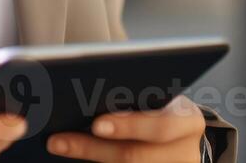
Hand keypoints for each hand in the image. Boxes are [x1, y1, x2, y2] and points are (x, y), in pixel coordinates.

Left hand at [47, 95, 206, 160]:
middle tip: (58, 140)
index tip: (96, 125)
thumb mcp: (161, 99)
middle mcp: (185, 153)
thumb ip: (134, 95)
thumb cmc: (163, 109)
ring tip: (57, 146)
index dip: (129, 126)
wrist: (184, 142)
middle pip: (136, 156)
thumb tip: (84, 88)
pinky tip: (71, 157)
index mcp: (188, 121)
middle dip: (93, 148)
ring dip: (87, 158)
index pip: (162, 126)